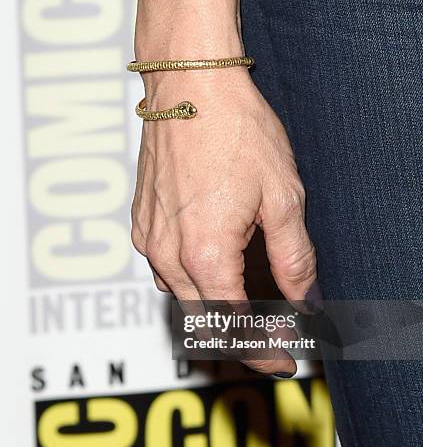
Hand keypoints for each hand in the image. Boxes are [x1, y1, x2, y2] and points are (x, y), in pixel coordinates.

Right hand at [131, 68, 316, 375]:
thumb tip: (305, 298)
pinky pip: (165, 272)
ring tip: (253, 305)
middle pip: (203, 322)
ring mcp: (149, 239)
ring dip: (216, 311)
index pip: (233, 327)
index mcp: (206, 254)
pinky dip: (194, 284)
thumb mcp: (283, 197)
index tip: (283, 360)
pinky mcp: (141, 223)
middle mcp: (168, 255)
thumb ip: (294, 258)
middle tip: (275, 338)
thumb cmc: (235, 132)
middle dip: (241, 339)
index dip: (261, 351)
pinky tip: (217, 270)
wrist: (190, 86)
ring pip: (182, 299)